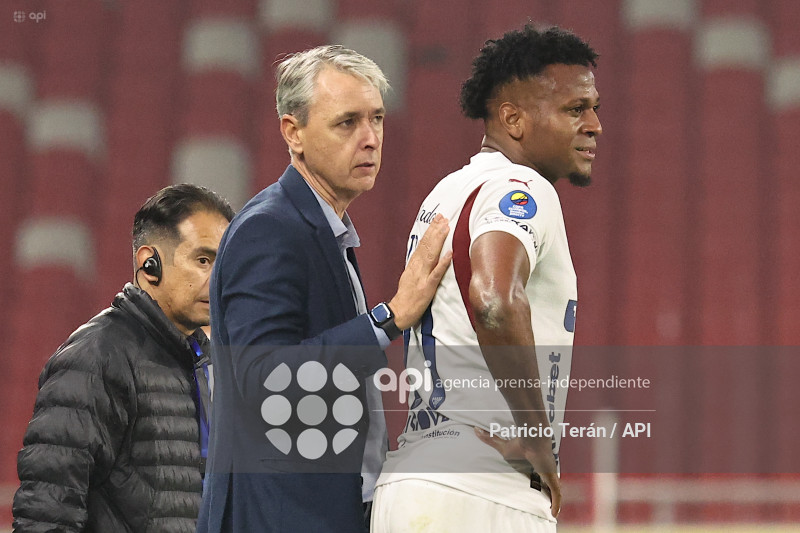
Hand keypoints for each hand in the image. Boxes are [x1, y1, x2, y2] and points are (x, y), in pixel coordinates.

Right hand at [389, 214, 451, 329]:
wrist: (399, 312)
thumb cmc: (405, 297)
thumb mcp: (409, 277)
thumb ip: (417, 265)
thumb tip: (425, 254)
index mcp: (413, 265)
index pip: (422, 244)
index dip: (430, 232)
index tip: (437, 221)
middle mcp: (417, 268)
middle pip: (426, 246)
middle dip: (435, 231)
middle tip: (443, 217)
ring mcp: (422, 276)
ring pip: (431, 255)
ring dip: (438, 240)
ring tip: (446, 227)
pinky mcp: (427, 287)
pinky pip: (436, 273)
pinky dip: (443, 262)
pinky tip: (450, 253)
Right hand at [474, 426, 561, 517]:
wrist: (533, 441)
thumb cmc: (520, 444)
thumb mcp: (502, 446)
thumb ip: (490, 439)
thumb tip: (476, 429)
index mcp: (535, 463)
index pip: (540, 473)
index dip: (541, 480)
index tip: (539, 486)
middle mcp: (545, 468)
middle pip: (549, 482)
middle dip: (550, 490)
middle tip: (547, 500)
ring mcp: (550, 474)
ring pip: (555, 490)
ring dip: (555, 500)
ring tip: (552, 510)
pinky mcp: (552, 478)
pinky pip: (556, 494)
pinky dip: (556, 504)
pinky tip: (554, 514)